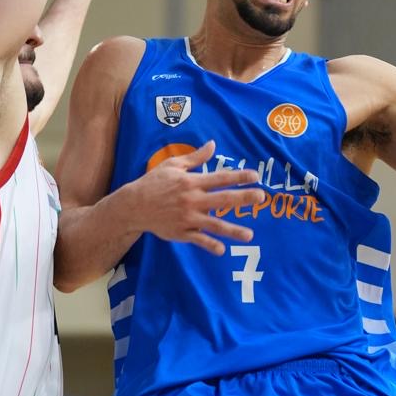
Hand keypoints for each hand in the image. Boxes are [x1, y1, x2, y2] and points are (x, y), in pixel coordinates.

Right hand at [132, 139, 265, 253]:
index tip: (255, 176)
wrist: (133, 205)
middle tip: (261, 197)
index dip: (238, 176)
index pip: (220, 178)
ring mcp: (187, 218)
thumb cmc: (154, 182)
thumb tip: (213, 145)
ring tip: (249, 235)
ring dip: (233, 230)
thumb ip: (195, 157)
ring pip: (214, 225)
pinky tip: (222, 250)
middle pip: (222, 199)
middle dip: (243, 198)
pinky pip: (198, 240)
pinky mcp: (181, 232)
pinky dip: (210, 245)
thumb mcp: (172, 165)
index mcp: (191, 182)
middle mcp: (192, 200)